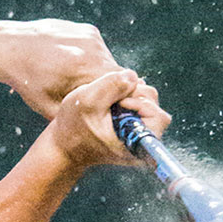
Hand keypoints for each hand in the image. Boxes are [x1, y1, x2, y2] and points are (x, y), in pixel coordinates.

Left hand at [0, 19, 120, 117]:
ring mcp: (92, 37)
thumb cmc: (29, 82)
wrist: (11, 47)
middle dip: (108, 87)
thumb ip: (79, 115)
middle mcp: (93, 50)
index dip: (120, 99)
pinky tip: (71, 63)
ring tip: (75, 79)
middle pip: (116, 75)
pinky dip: (91, 59)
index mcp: (85, 71)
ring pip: (108, 62)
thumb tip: (102, 127)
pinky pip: (99, 50)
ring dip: (99, 73)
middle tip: (90, 97)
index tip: (110, 109)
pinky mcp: (89, 30)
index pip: (122, 87)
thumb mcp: (51, 109)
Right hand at [46, 67, 169, 171]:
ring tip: (108, 100)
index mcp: (135, 145)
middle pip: (155, 103)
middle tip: (112, 99)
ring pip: (148, 98)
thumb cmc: (73, 127)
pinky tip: (109, 101)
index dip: (141, 101)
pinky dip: (126, 93)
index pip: (159, 117)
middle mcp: (141, 140)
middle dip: (135, 92)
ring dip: (129, 91)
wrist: (63, 145)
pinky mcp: (132, 122)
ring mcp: (137, 130)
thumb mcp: (88, 101)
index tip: (119, 104)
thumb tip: (134, 76)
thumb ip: (112, 85)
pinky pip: (139, 98)